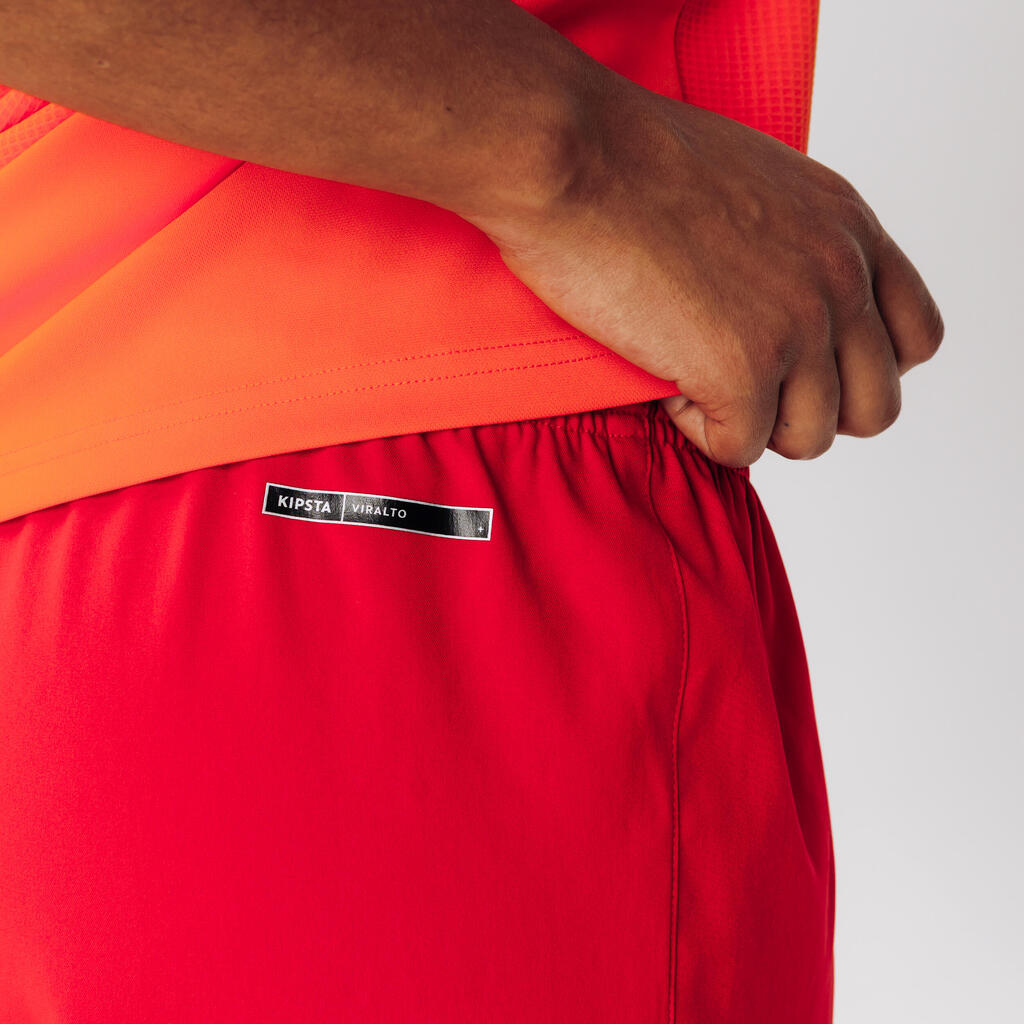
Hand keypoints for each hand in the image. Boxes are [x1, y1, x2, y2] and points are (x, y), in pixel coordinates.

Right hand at [465, 70, 944, 466]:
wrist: (573, 158)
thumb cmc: (631, 160)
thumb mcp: (756, 182)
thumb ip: (797, 244)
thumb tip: (783, 301)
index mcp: (849, 228)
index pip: (916, 339)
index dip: (859, 369)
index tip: (801, 365)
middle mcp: (839, 277)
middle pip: (875, 407)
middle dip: (808, 412)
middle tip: (743, 386)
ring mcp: (798, 325)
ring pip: (808, 439)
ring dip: (748, 423)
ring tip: (692, 372)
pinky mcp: (742, 370)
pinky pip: (738, 447)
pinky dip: (696, 428)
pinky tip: (662, 377)